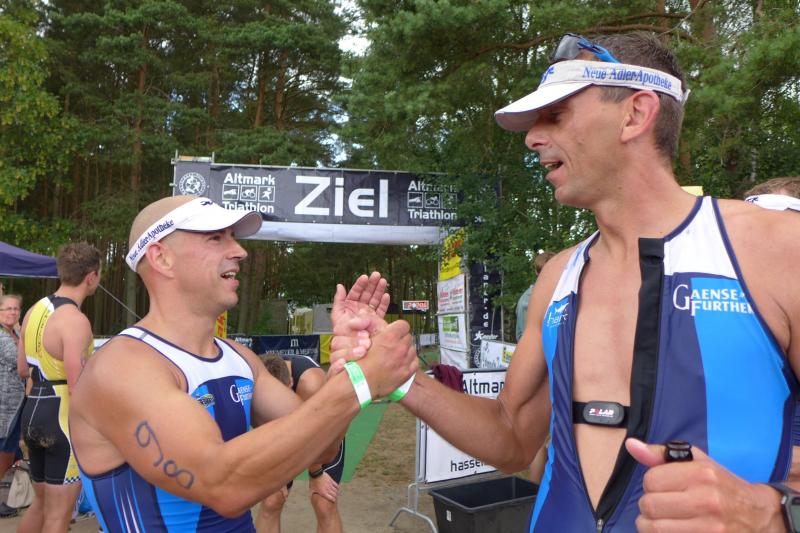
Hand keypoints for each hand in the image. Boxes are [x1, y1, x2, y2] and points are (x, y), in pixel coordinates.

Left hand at [309, 471, 338, 502]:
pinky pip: (336, 485)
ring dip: (336, 492)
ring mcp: (330, 485)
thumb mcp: (311, 489)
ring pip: (336, 490)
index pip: (331, 498)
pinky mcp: (331, 480)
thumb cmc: (313, 482)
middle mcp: (328, 490)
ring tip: (335, 493)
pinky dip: (337, 487)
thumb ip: (312, 494)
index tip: (333, 501)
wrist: (316, 473)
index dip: (333, 500)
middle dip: (335, 497)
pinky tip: (336, 488)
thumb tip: (310, 498)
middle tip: (334, 497)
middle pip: (334, 495)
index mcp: (323, 493)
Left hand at [330, 273, 389, 364]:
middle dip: (372, 284)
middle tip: (377, 275)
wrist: (352, 346)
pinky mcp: (376, 320)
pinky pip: (380, 310)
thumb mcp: (337, 315)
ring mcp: (368, 314)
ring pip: (375, 299)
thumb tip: (340, 286)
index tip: (365, 277)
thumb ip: (339, 300)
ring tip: (383, 281)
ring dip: (379, 290)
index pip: (356, 292)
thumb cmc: (342, 332)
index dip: (360, 284)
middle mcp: (360, 308)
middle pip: (367, 293)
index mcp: (350, 305)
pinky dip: (384, 303)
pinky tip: (386, 295)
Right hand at [358, 319, 416, 397]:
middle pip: (408, 337)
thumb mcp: (365, 340)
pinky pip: (414, 362)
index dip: (398, 328)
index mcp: (389, 337)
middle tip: (392, 345)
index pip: (403, 325)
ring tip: (395, 355)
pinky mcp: (407, 373)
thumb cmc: (359, 363)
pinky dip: (409, 361)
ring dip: (406, 350)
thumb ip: (379, 333)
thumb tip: (386, 330)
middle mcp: (400, 348)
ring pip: (412, 349)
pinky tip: (400, 363)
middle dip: (401, 339)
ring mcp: (405, 361)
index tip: (394, 331)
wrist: (359, 383)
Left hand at [626, 438, 783, 531]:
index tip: (661, 487)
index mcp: (702, 474)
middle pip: (649, 506)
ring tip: (659, 520)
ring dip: (650, 525)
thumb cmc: (723, 487)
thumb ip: (661, 455)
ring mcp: (709, 528)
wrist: (761, 516)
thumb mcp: (699, 463)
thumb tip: (631, 444)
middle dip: (648, 506)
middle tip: (659, 506)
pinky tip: (671, 529)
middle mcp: (706, 500)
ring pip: (655, 528)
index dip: (651, 484)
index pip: (651, 480)